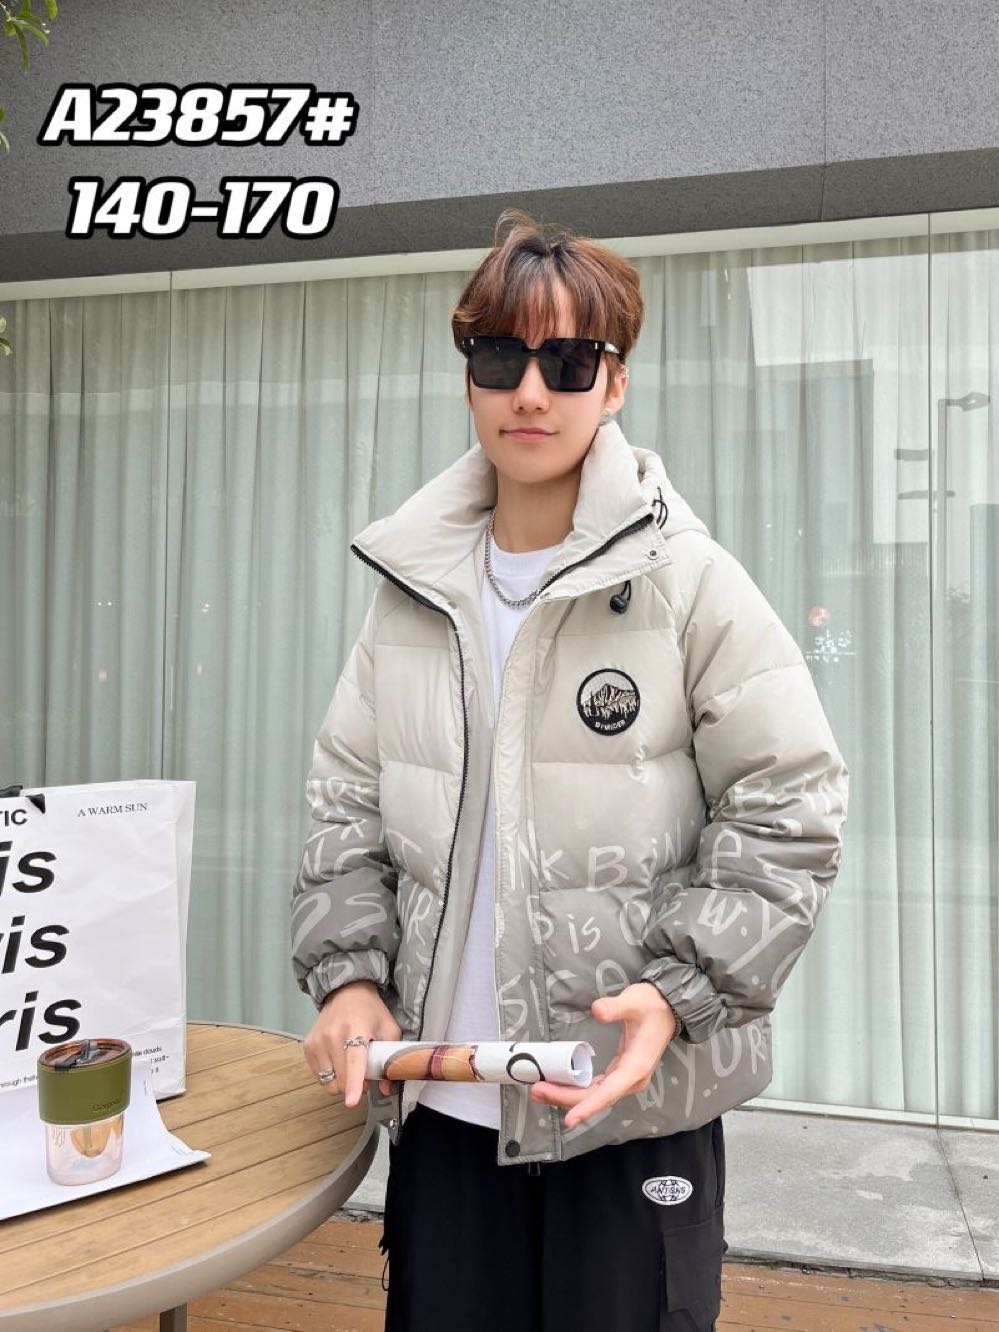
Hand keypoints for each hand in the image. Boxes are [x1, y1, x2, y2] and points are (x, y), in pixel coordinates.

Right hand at [302, 979, 401, 1106]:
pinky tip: (338, 1061)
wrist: (346, 991)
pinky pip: (319, 1076)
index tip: (352, 1101)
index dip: (354, 1084)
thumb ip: (390, 1058)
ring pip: (329, 1083)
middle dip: (355, 1086)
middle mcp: (332, 1036)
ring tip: (350, 1067)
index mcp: (356, 1029)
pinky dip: (330, 1076)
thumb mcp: (389, 1028)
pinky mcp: (308, 1046)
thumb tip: (387, 1089)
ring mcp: (317, 1041)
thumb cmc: (370, 1011)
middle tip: (364, 1073)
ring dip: (341, 1082)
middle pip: (342, 1079)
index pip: (354, 1062)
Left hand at [529, 983, 678, 1128]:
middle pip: (595, 1097)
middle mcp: (631, 1080)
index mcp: (636, 1067)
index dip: (588, 1107)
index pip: (608, 1092)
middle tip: (536, 1091)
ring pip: (594, 1095)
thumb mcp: (634, 1001)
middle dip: (565, 1097)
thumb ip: (615, 1007)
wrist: (667, 1009)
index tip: (569, 1120)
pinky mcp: (620, 1075)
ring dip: (567, 1095)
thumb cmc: (651, 1006)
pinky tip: (559, 1085)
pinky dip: (577, 1089)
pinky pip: (596, 1088)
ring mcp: (625, 1079)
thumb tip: (597, 1010)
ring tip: (540, 1090)